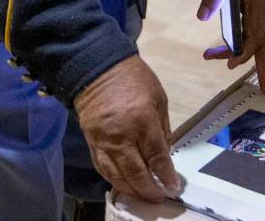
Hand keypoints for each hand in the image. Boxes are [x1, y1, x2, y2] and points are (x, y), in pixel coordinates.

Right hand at [74, 54, 180, 202]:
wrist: (98, 68)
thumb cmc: (134, 79)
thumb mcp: (159, 97)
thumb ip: (163, 127)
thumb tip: (165, 152)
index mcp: (143, 122)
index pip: (157, 158)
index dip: (166, 176)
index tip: (173, 186)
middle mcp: (123, 137)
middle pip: (137, 173)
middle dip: (150, 189)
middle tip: (159, 197)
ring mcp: (105, 141)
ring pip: (117, 175)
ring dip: (131, 190)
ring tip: (142, 197)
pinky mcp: (91, 142)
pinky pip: (102, 167)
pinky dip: (112, 180)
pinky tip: (122, 185)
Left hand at [198, 0, 264, 94]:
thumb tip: (201, 15)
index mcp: (258, 8)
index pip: (254, 37)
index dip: (243, 53)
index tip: (230, 64)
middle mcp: (264, 15)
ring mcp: (262, 16)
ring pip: (258, 43)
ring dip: (247, 58)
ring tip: (227, 67)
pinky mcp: (256, 16)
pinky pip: (252, 36)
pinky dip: (243, 47)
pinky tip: (227, 53)